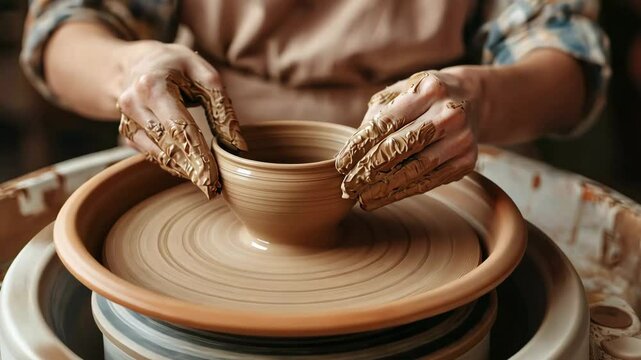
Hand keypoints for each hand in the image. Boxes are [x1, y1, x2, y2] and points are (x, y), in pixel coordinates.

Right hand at [116, 41, 246, 197]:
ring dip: (183, 170)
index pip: (180, 128)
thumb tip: (238, 146)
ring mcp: (126, 120)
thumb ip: (222, 109)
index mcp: (153, 86)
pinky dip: (172, 163)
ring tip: (206, 183)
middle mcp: (133, 105)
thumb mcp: (204, 75)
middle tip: (213, 189)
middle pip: (168, 146)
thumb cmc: (175, 65)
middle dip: (193, 169)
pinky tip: (189, 170)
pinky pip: (151, 154)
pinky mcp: (126, 132)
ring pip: (158, 154)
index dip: (198, 155)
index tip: (214, 178)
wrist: (136, 63)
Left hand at [335, 69, 481, 209]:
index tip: (340, 164)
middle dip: (369, 169)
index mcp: (428, 88)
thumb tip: (352, 150)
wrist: (475, 99)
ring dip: (385, 187)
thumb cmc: (425, 97)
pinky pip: (430, 181)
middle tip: (347, 186)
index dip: (360, 146)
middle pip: (402, 147)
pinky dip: (404, 192)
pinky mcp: (467, 160)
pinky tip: (383, 198)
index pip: (386, 123)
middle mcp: (449, 113)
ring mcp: (462, 138)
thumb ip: (378, 114)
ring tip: (362, 199)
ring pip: (417, 169)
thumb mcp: (402, 91)